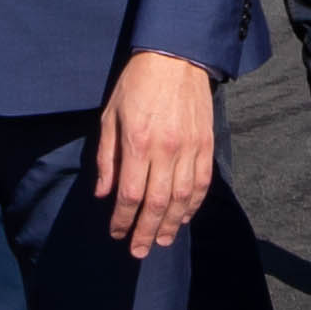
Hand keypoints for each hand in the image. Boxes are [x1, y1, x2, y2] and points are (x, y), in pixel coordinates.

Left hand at [95, 49, 218, 258]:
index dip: (122, 220)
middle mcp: (166, 150)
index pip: (129, 194)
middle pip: (157, 204)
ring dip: (171, 225)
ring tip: (161, 241)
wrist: (176, 57)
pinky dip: (193, 205)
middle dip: (145, 232)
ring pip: (182, 199)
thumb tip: (103, 194)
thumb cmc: (136, 85)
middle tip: (138, 251)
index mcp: (138, 143)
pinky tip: (183, 218)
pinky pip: (201, 183)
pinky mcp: (206, 145)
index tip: (116, 233)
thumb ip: (107, 158)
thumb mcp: (110, 117)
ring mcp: (189, 149)